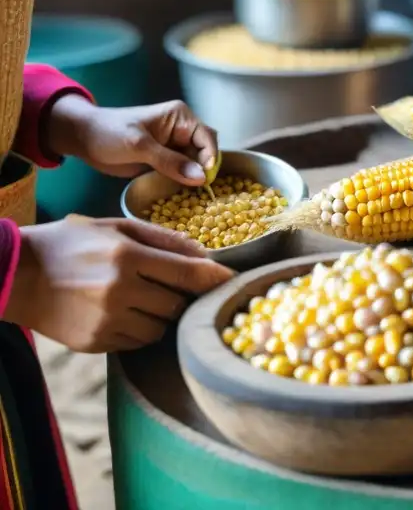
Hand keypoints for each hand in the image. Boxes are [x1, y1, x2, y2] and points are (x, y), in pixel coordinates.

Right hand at [4, 216, 234, 352]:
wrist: (15, 275)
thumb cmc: (70, 243)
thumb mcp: (115, 227)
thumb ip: (163, 238)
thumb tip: (204, 253)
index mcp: (126, 258)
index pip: (187, 274)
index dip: (215, 279)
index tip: (233, 281)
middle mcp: (119, 292)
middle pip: (178, 304)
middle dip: (184, 296)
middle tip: (178, 286)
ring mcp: (106, 321)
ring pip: (161, 327)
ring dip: (163, 314)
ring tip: (145, 297)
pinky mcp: (95, 343)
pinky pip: (137, 341)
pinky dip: (140, 328)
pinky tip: (125, 311)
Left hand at [46, 95, 217, 185]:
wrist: (82, 139)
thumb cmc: (109, 133)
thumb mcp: (139, 146)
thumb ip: (170, 161)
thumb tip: (201, 178)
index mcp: (181, 118)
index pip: (207, 137)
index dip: (210, 157)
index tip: (205, 178)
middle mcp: (182, 131)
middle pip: (205, 151)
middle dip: (204, 168)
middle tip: (200, 189)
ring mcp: (174, 146)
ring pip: (195, 164)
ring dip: (195, 177)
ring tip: (194, 195)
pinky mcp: (165, 161)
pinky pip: (182, 171)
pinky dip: (184, 182)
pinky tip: (182, 193)